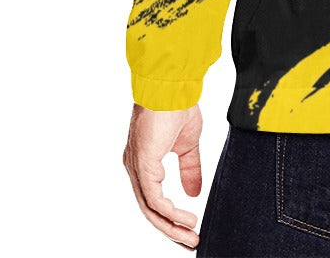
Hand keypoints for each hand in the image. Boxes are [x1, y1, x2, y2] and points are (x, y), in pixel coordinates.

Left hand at [123, 103, 203, 249]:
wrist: (173, 87)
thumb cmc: (177, 106)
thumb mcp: (188, 144)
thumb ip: (189, 169)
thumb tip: (194, 193)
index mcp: (144, 162)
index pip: (153, 199)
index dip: (170, 218)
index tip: (189, 229)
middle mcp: (135, 168)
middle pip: (150, 210)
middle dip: (171, 229)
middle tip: (191, 242)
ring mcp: (137, 168)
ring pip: (150, 209)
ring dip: (171, 226)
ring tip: (191, 235)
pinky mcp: (143, 165)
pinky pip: (154, 199)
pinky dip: (170, 212)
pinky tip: (186, 218)